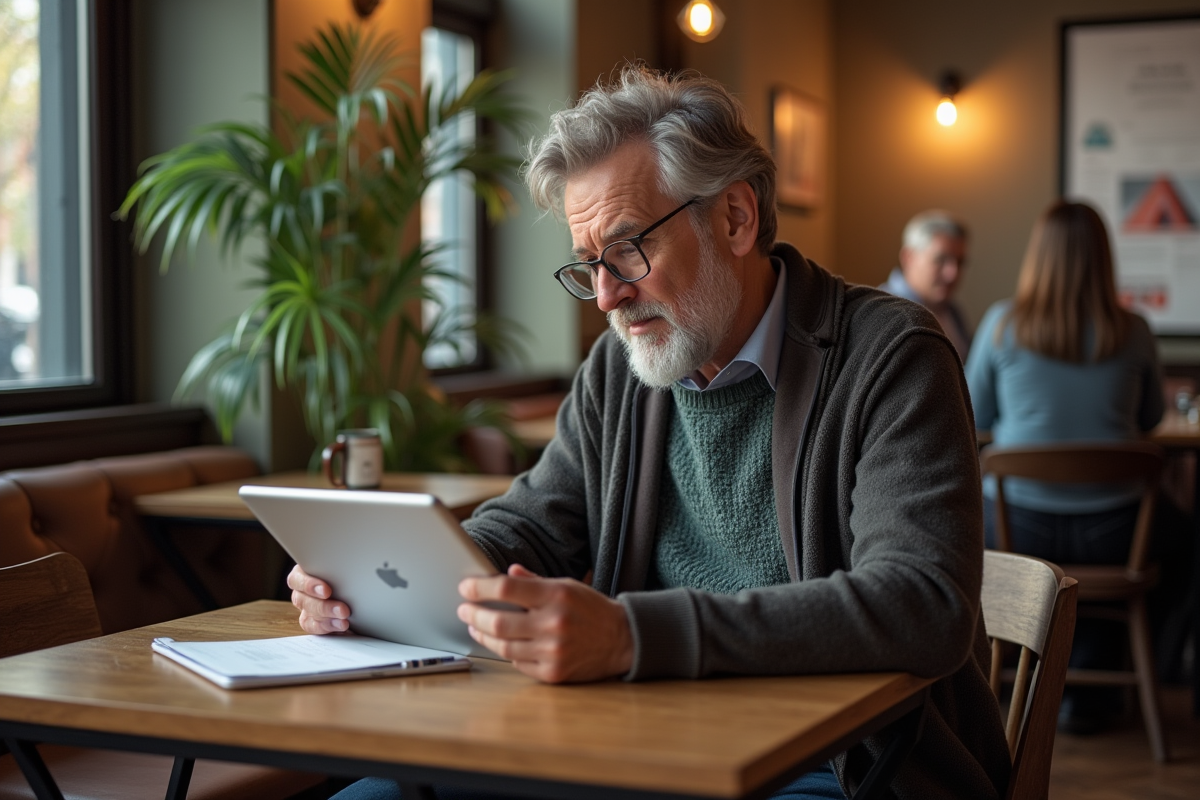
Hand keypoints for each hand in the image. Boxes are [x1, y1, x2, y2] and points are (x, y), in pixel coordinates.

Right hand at [287, 564, 350, 633]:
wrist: (351, 578)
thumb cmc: (341, 567)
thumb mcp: (337, 563)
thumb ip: (336, 565)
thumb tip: (346, 560)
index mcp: (302, 572)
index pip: (296, 579)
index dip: (308, 585)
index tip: (326, 591)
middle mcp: (300, 591)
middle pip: (303, 601)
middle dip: (324, 607)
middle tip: (343, 610)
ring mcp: (305, 607)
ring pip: (308, 616)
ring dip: (327, 619)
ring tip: (345, 621)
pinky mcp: (312, 620)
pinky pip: (315, 627)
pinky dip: (328, 628)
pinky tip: (342, 626)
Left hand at [457, 564, 633, 683]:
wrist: (623, 639)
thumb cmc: (591, 609)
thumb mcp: (566, 585)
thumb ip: (534, 580)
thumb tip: (506, 573)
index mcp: (557, 595)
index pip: (506, 589)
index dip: (479, 587)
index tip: (465, 586)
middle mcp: (554, 623)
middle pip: (499, 622)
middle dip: (474, 614)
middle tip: (464, 608)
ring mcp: (553, 651)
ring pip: (503, 646)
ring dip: (483, 636)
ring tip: (475, 626)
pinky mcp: (553, 673)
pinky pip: (517, 664)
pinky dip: (506, 652)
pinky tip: (501, 643)